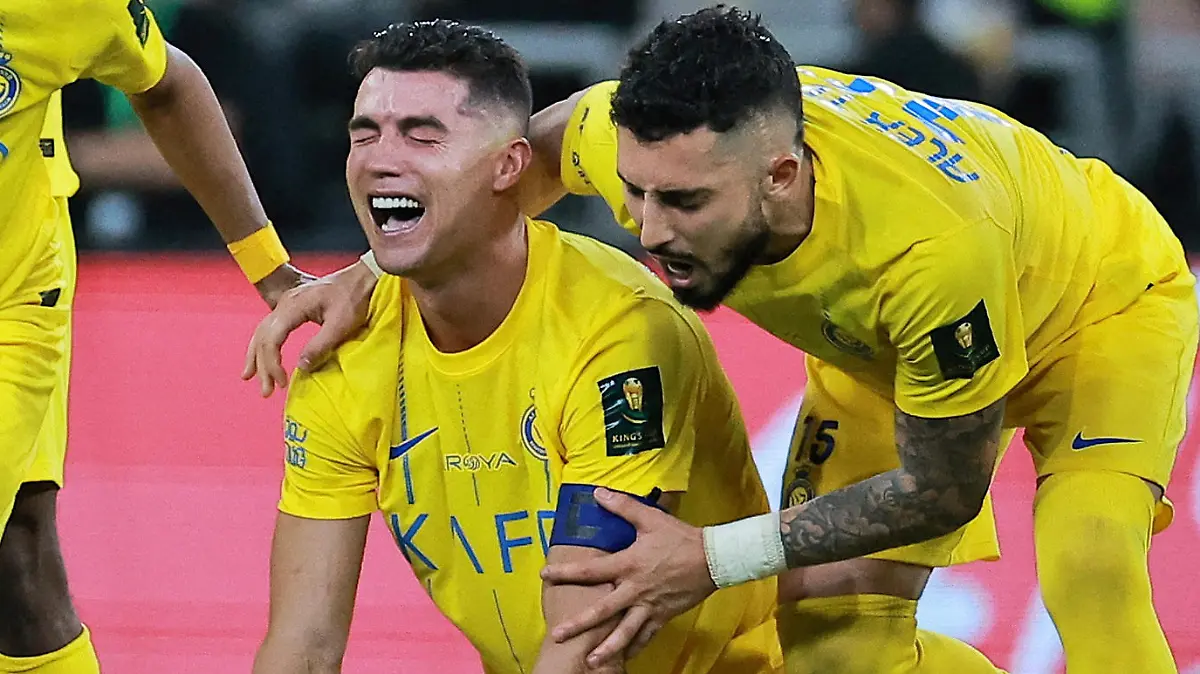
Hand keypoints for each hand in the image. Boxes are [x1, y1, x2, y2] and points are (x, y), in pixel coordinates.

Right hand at [242, 260, 377, 396]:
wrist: (362, 278)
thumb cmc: (354, 299)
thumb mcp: (340, 325)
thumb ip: (320, 345)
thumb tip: (301, 367)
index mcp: (294, 306)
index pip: (272, 338)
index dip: (272, 363)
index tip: (282, 383)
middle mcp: (284, 303)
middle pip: (263, 337)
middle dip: (262, 366)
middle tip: (267, 392)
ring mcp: (286, 304)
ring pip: (263, 332)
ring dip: (257, 357)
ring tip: (249, 378)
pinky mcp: (292, 307)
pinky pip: (270, 328)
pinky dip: (263, 345)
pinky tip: (260, 358)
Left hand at [539, 488, 715, 667]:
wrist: (714, 559)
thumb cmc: (681, 538)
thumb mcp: (650, 519)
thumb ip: (623, 507)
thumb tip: (598, 493)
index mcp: (628, 565)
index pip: (591, 570)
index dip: (566, 572)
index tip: (546, 575)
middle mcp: (635, 590)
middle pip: (602, 611)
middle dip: (579, 624)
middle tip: (558, 635)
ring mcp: (649, 606)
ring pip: (625, 632)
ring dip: (607, 648)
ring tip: (591, 662)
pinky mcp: (663, 616)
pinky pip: (646, 636)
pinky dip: (634, 647)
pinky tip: (625, 657)